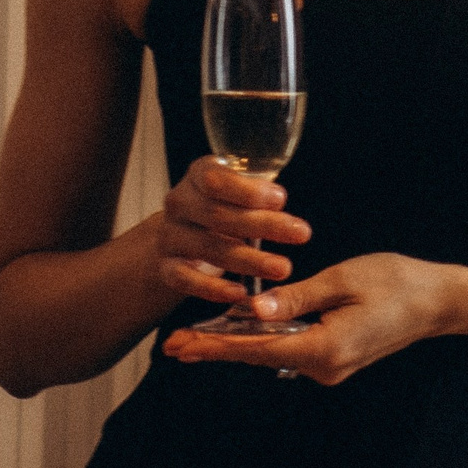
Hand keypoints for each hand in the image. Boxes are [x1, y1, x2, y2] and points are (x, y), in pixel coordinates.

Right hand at [154, 155, 309, 311]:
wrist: (180, 233)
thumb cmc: (222, 206)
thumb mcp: (237, 190)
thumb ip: (255, 193)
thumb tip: (278, 201)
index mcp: (197, 175)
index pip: (215, 179)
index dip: (248, 191)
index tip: (281, 199)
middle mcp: (179, 203)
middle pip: (218, 215)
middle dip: (264, 225)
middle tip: (301, 233)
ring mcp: (170, 236)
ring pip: (210, 247)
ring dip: (250, 259)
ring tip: (283, 267)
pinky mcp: (166, 267)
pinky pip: (186, 280)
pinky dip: (213, 289)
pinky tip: (241, 293)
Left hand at [163, 251, 452, 380]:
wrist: (438, 301)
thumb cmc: (396, 282)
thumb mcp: (343, 280)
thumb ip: (296, 298)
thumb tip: (252, 312)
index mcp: (325, 350)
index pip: (257, 349)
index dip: (215, 345)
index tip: (180, 345)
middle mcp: (324, 368)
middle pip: (258, 356)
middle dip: (215, 348)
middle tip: (171, 347)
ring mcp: (329, 367)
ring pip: (271, 353)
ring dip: (235, 344)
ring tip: (193, 339)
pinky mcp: (333, 358)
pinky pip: (289, 348)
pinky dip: (262, 339)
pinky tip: (237, 331)